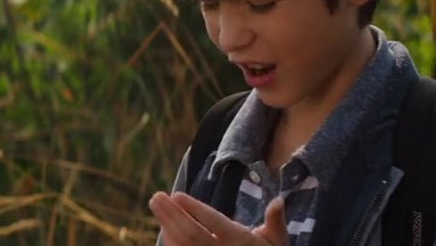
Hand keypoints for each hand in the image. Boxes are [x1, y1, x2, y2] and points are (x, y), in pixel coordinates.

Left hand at [149, 191, 287, 244]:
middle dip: (172, 214)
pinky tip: (165, 228)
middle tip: (156, 197)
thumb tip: (279, 200)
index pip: (214, 223)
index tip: (177, 195)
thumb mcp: (277, 240)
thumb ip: (276, 220)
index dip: (195, 209)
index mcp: (241, 241)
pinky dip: (171, 243)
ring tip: (157, 206)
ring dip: (167, 226)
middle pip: (192, 234)